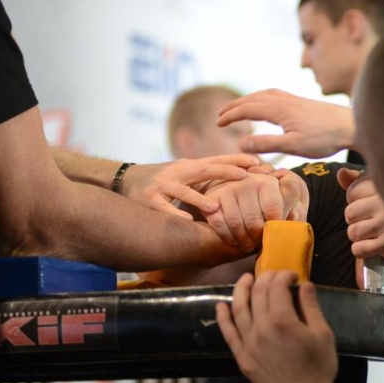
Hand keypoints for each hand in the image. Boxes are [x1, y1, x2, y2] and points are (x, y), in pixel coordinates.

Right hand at [121, 154, 259, 218]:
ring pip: (183, 190)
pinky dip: (175, 214)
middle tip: (246, 176)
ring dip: (199, 198)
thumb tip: (238, 181)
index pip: (217, 160)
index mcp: (190, 166)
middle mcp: (178, 172)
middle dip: (226, 171)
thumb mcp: (185, 174)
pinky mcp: (149, 199)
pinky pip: (163, 209)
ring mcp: (162, 185)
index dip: (237, 161)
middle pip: (204, 169)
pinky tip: (188, 222)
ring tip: (216, 208)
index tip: (259, 163)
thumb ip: (206, 178)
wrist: (124, 179)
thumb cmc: (162, 180)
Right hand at [202, 169, 308, 251]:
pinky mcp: (212, 198)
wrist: (231, 191)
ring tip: (248, 245)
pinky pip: (220, 224)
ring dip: (243, 241)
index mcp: (267, 182)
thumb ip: (292, 205)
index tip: (272, 234)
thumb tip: (294, 214)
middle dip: (257, 239)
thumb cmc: (262, 201)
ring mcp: (228, 189)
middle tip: (258, 244)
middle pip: (255, 223)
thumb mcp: (282, 199)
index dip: (274, 228)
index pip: (274, 211)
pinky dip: (228, 237)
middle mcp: (247, 181)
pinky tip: (234, 240)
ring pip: (237, 225)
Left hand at [216, 272, 337, 382]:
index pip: (277, 287)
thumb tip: (304, 284)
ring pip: (238, 308)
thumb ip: (311, 306)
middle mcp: (260, 328)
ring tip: (246, 279)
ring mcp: (248, 343)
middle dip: (265, 278)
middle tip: (275, 276)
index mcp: (282, 320)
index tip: (293, 276)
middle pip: (257, 293)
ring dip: (241, 289)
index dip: (284, 276)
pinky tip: (221, 305)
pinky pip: (228, 333)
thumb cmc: (318, 367)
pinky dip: (223, 317)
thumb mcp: (323, 334)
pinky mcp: (241, 357)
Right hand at [217, 89, 353, 158]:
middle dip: (235, 106)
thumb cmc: (324, 138)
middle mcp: (284, 99)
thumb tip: (241, 142)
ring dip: (247, 99)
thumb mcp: (293, 145)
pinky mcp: (301, 100)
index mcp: (279, 109)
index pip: (247, 109)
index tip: (218, 123)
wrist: (350, 125)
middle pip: (252, 99)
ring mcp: (293, 98)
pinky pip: (274, 93)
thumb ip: (267, 144)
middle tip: (220, 115)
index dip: (231, 115)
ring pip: (263, 94)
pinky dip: (261, 96)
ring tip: (237, 107)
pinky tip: (265, 103)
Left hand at [337, 168, 383, 263]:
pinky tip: (372, 246)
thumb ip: (355, 182)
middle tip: (369, 222)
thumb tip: (341, 173)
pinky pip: (359, 248)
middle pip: (350, 213)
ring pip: (353, 232)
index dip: (355, 202)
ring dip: (358, 237)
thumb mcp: (375, 193)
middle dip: (354, 221)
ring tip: (372, 234)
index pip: (353, 192)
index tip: (367, 206)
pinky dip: (361, 251)